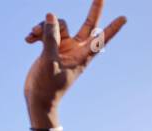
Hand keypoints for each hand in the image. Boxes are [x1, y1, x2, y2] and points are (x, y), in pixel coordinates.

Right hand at [24, 2, 125, 119]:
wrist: (38, 98)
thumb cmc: (48, 86)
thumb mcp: (49, 61)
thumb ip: (50, 38)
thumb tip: (51, 15)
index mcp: (82, 56)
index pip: (100, 39)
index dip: (112, 28)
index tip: (124, 18)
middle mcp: (75, 49)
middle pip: (88, 25)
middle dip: (94, 10)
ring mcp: (64, 47)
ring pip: (59, 25)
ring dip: (44, 27)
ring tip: (32, 35)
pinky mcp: (52, 47)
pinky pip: (46, 31)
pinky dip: (37, 33)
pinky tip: (28, 39)